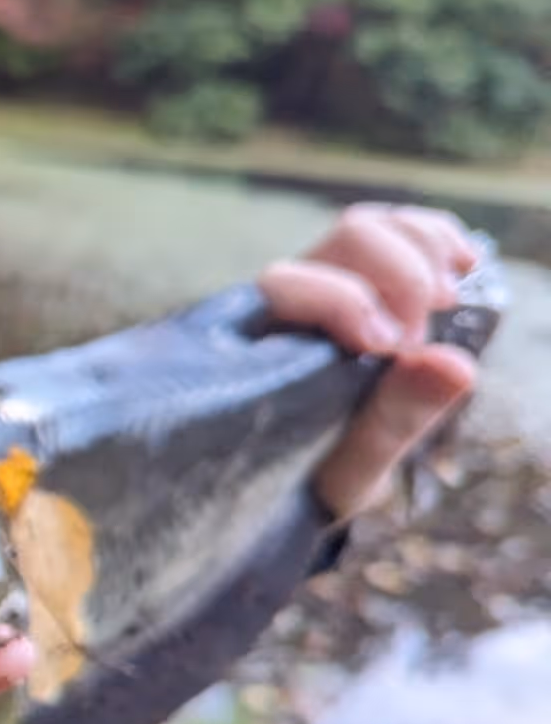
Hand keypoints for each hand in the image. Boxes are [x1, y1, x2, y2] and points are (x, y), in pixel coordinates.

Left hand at [257, 203, 481, 521]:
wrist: (294, 493)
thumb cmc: (310, 483)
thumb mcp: (347, 471)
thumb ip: (388, 422)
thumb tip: (454, 364)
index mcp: (259, 346)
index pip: (286, 283)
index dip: (343, 300)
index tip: (391, 346)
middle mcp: (286, 305)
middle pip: (343, 241)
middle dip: (401, 277)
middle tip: (422, 337)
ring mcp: (323, 288)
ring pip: (368, 230)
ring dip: (423, 251)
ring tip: (450, 299)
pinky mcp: (361, 284)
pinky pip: (394, 236)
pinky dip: (435, 240)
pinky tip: (464, 267)